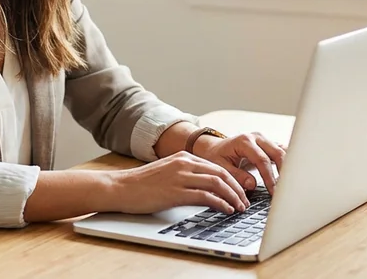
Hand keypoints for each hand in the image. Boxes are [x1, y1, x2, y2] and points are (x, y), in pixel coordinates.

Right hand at [105, 151, 250, 214]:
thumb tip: (206, 187)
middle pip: (222, 173)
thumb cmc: (142, 184)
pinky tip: (226, 210)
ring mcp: (180, 177)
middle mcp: (184, 163)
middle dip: (237, 189)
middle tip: (245, 202)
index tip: (240, 192)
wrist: (121, 188)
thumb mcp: (168, 172)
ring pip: (217, 183)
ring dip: (233, 197)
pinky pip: (205, 196)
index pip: (217, 166)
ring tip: (239, 208)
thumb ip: (186, 174)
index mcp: (184, 157)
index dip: (233, 180)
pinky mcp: (176, 192)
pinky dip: (220, 203)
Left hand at [194, 132, 285, 192]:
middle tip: (285, 189)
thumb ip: (236, 176)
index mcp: (244, 141)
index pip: (262, 160)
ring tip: (289, 184)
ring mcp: (264, 140)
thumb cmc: (216, 156)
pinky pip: (281, 152)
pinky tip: (290, 175)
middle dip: (283, 172)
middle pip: (277, 153)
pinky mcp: (268, 144)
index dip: (269, 177)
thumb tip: (252, 184)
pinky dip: (287, 163)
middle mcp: (256, 137)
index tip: (273, 191)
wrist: (214, 147)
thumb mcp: (221, 167)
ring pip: (282, 152)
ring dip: (287, 167)